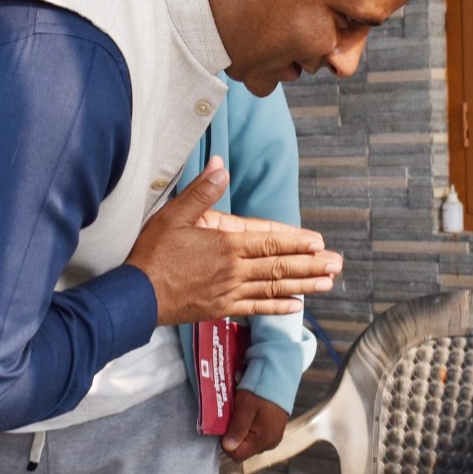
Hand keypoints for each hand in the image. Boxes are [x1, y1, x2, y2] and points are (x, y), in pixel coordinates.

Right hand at [125, 157, 340, 324]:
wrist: (136, 296)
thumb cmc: (153, 253)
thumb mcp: (174, 215)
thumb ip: (201, 191)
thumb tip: (220, 164)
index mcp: (225, 244)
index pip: (269, 242)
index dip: (296, 242)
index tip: (319, 243)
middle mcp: (233, 270)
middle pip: (279, 267)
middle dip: (310, 265)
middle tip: (337, 264)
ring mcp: (229, 292)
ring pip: (273, 288)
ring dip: (303, 285)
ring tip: (327, 283)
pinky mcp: (221, 309)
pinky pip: (256, 308)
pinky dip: (277, 307)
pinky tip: (296, 306)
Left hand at [221, 390, 288, 461]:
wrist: (281, 377)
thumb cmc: (262, 391)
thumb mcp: (245, 407)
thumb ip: (237, 428)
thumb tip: (228, 447)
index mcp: (263, 440)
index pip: (237, 455)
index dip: (226, 443)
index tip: (224, 427)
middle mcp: (270, 443)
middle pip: (244, 449)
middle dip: (234, 435)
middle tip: (232, 416)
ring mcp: (274, 437)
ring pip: (250, 441)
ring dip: (242, 430)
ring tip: (241, 413)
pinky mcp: (275, 430)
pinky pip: (258, 435)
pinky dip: (250, 427)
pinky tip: (250, 414)